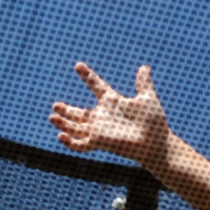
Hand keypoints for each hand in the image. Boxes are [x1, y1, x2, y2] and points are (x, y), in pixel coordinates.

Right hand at [50, 62, 169, 165]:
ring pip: (76, 127)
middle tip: (55, 105)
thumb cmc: (154, 122)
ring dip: (64, 123)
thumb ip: (143, 83)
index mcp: (113, 102)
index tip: (78, 65)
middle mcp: (103, 116)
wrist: (157, 142)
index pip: (96, 86)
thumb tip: (144, 67)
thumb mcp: (147, 98)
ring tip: (52, 117)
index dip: (88, 76)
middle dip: (67, 110)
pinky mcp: (99, 141)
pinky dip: (70, 142)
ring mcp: (99, 129)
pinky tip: (61, 136)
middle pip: (80, 113)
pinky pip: (80, 144)